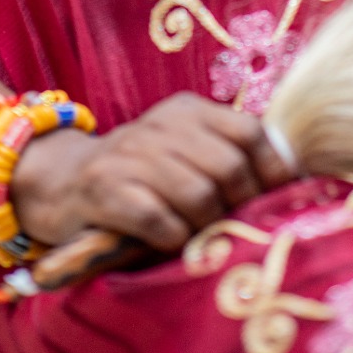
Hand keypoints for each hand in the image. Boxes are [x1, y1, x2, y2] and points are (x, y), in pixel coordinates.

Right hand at [11, 91, 293, 253]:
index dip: (272, 170)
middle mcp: (162, 124)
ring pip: (198, 194)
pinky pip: (158, 220)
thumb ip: (226, 155)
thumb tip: (291, 183)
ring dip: (206, 226)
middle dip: (239, 204)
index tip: (276, 199)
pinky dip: (172, 238)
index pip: (250, 131)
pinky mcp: (105, 190)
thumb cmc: (139, 173)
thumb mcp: (182, 148)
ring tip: (197, 235)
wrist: (60, 179)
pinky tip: (168, 242)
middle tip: (232, 225)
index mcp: (188, 110)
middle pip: (229, 166)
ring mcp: (132, 155)